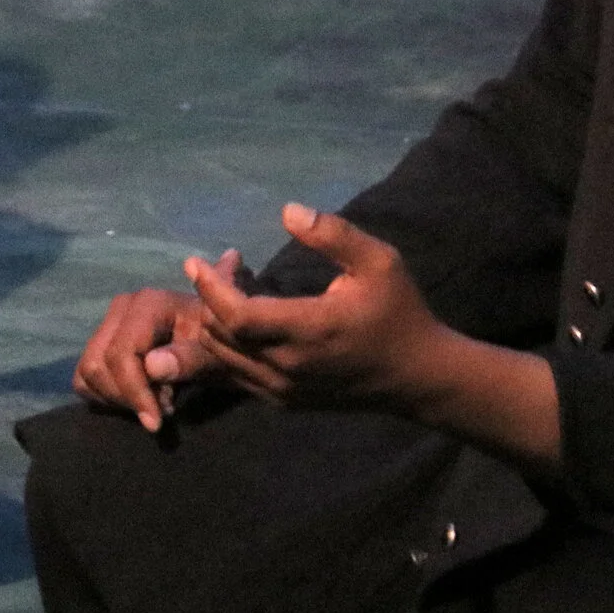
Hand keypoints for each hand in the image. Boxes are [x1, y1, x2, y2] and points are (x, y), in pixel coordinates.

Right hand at [73, 285, 233, 432]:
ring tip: (155, 402)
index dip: (134, 392)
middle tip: (162, 410)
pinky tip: (139, 398)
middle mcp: (122, 308)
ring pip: (88, 374)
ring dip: (118, 399)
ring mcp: (109, 324)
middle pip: (99, 366)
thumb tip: (151, 366)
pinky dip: (106, 397)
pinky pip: (84, 379)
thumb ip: (190, 358)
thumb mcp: (218, 354)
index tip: (155, 422)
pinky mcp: (101, 343)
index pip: (121, 353)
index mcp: (148, 304)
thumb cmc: (224, 345)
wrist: (221, 340)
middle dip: (128, 397)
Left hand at [185, 204, 456, 414]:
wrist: (417, 377)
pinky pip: (236, 377)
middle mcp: (289, 366)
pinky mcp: (285, 402)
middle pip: (221, 336)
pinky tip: (233, 321)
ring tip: (225, 289)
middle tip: (222, 266)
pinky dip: (223, 349)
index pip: (238, 315)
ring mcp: (284, 390)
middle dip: (209, 298)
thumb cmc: (399, 313)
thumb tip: (288, 211)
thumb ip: (334, 234)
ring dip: (212, 323)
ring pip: (222, 360)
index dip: (210, 288)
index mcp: (310, 330)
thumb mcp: (379, 262)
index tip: (196, 262)